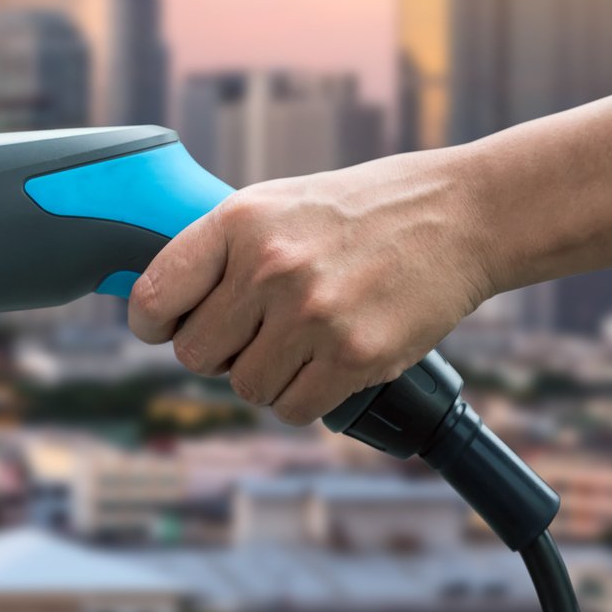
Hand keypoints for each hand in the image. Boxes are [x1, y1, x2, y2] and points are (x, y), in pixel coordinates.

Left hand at [127, 150, 498, 425]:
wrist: (459, 216)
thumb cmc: (361, 212)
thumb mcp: (278, 203)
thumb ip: (220, 250)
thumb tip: (160, 305)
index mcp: (240, 222)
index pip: (153, 295)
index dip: (152, 322)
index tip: (165, 327)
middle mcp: (270, 267)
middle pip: (195, 355)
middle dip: (218, 352)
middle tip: (253, 333)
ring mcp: (313, 315)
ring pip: (245, 388)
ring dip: (265, 377)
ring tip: (299, 342)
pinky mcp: (355, 355)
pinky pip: (292, 408)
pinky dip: (303, 397)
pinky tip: (325, 363)